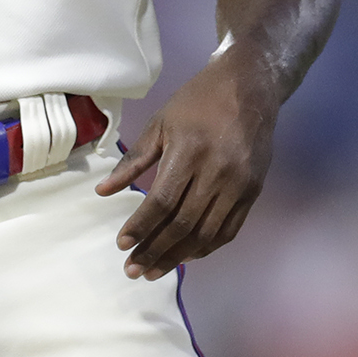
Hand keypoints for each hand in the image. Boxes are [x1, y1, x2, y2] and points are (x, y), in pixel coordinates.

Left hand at [97, 55, 276, 279]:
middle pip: (183, 224)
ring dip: (178, 256)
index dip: (140, 227)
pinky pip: (229, 230)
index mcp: (189, 151)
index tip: (122, 245)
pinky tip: (187, 255)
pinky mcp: (254, 190)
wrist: (250, 85)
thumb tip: (103, 192)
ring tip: (154, 270)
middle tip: (133, 270)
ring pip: (206, 233)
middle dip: (154, 250)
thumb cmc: (198, 100)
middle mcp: (217, 171)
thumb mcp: (161, 122)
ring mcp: (239, 183)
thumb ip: (134, 161)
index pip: (161, 201)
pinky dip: (207, 248)